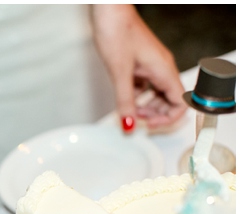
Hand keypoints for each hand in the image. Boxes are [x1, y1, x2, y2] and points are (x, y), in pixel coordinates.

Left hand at [91, 5, 185, 129]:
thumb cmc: (117, 33)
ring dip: (146, 106)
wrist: (109, 12)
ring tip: (128, 110)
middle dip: (155, 114)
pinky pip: (146, 85)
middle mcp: (162, 68)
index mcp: (164, 71)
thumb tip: (129, 124)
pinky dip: (138, 95)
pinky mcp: (141, 63)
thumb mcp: (119, 73)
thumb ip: (125, 101)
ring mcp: (152, 65)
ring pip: (157, 93)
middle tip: (135, 119)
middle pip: (169, 100)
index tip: (148, 125)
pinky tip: (125, 98)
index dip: (167, 118)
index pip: (180, 103)